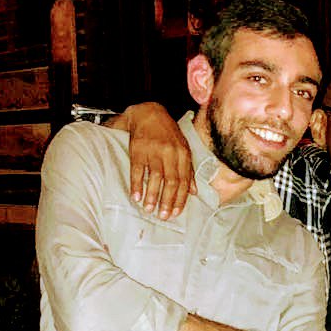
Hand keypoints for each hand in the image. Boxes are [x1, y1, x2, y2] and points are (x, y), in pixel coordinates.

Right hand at [124, 103, 194, 219]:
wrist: (149, 113)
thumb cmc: (168, 134)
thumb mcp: (183, 149)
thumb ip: (188, 170)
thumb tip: (195, 192)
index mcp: (183, 155)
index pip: (183, 181)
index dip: (180, 199)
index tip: (176, 213)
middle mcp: (170, 153)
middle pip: (171, 181)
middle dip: (168, 201)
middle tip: (163, 217)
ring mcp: (154, 151)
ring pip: (155, 177)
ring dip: (152, 195)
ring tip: (149, 210)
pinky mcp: (138, 150)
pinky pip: (138, 170)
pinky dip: (136, 184)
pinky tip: (136, 196)